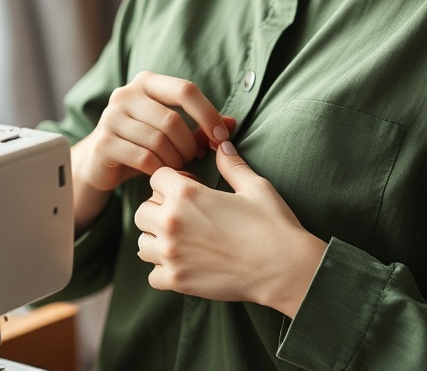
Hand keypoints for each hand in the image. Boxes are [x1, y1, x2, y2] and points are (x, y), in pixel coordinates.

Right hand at [70, 72, 234, 233]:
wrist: (99, 162)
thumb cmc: (142, 143)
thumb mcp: (171, 131)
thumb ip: (200, 126)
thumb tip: (232, 123)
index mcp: (146, 82)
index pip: (185, 89)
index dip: (208, 114)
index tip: (222, 136)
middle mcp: (126, 94)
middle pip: (172, 120)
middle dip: (190, 144)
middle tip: (194, 158)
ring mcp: (111, 117)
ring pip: (158, 140)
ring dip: (175, 159)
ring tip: (177, 166)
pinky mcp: (104, 143)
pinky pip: (144, 157)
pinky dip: (160, 169)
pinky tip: (161, 173)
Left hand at [134, 141, 326, 317]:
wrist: (284, 268)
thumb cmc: (272, 225)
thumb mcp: (253, 186)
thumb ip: (231, 164)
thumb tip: (223, 145)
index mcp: (186, 194)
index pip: (156, 178)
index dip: (172, 181)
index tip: (191, 189)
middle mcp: (171, 222)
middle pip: (142, 210)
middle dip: (159, 209)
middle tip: (185, 215)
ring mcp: (171, 254)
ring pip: (142, 243)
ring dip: (157, 240)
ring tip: (183, 240)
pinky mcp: (178, 281)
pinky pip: (152, 274)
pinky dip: (165, 270)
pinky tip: (186, 263)